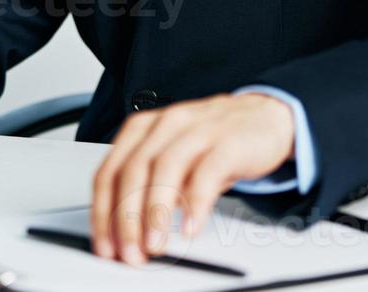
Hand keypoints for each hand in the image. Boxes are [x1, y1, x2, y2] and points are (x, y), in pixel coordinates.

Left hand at [90, 92, 294, 264]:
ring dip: (155, 212)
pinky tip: (191, 227)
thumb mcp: (172, 157)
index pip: (109, 171)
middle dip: (126, 218)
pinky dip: (196, 203)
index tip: (105, 243)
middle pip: (133, 171)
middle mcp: (166, 125)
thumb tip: (125, 231)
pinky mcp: (228, 142)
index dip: (103, 212)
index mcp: (143, 128)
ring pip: (165, 168)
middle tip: (129, 252)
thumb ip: (148, 186)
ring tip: (154, 244)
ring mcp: (197, 130)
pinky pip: (208, 173)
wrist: (264, 116)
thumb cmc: (212, 140)